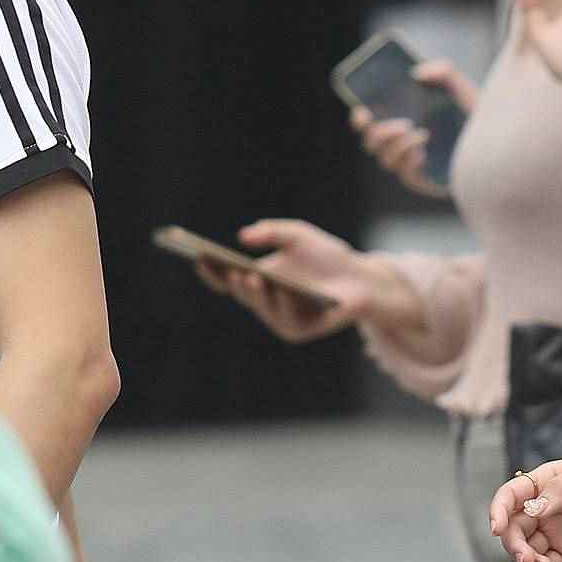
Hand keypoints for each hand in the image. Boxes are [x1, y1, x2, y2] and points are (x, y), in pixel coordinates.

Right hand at [198, 218, 374, 342]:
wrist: (362, 277)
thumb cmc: (328, 256)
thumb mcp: (297, 234)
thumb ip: (272, 231)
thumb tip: (243, 238)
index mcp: (258, 279)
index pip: (227, 278)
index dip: (212, 269)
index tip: (198, 255)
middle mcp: (265, 301)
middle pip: (242, 293)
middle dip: (233, 280)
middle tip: (226, 267)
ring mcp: (281, 317)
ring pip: (262, 308)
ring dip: (254, 293)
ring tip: (249, 276)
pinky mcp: (301, 330)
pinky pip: (287, 319)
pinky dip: (283, 305)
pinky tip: (281, 291)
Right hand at [351, 61, 475, 193]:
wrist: (498, 145)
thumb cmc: (474, 117)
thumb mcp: (462, 89)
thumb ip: (444, 72)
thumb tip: (418, 73)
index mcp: (401, 122)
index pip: (370, 124)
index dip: (360, 119)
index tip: (362, 110)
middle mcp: (401, 144)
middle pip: (372, 144)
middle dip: (378, 133)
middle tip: (400, 123)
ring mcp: (411, 164)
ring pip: (386, 159)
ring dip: (397, 145)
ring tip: (419, 133)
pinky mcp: (423, 180)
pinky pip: (405, 173)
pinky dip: (409, 158)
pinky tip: (423, 146)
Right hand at [488, 454, 561, 561]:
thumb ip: (560, 491)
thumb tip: (534, 510)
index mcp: (543, 483)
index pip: (510, 496)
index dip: (498, 510)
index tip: (496, 526)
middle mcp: (544, 509)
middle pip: (513, 528)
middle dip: (512, 544)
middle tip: (524, 556)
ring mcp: (555, 532)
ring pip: (526, 549)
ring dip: (525, 560)